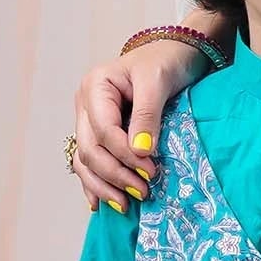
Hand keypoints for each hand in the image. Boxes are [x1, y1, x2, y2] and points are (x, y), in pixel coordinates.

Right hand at [70, 42, 203, 211]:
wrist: (175, 54)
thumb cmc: (167, 62)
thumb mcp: (158, 81)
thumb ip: (147, 115)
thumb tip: (139, 151)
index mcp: (95, 87)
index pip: (103, 130)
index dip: (124, 154)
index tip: (151, 170)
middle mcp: (86, 105)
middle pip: (90, 149)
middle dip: (115, 174)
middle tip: (143, 191)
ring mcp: (90, 120)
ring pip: (85, 160)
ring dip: (104, 185)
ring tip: (126, 205)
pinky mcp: (100, 134)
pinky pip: (90, 162)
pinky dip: (96, 183)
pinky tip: (100, 203)